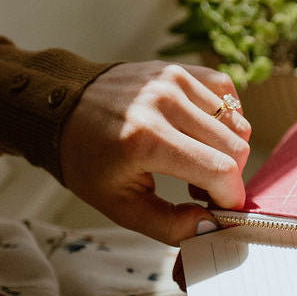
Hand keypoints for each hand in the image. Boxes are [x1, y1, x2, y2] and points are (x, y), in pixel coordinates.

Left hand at [60, 61, 249, 244]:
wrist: (60, 107)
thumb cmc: (89, 162)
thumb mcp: (120, 207)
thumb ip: (170, 226)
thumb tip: (213, 224)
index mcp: (147, 139)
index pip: (220, 170)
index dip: (230, 197)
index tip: (219, 209)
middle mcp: (165, 103)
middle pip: (236, 147)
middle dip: (228, 178)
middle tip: (200, 189)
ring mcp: (173, 81)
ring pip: (236, 122)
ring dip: (226, 150)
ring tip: (196, 161)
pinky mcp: (178, 69)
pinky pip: (226, 94)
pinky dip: (225, 119)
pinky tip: (203, 134)